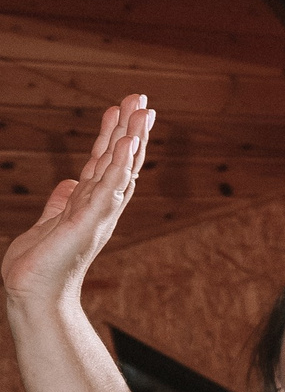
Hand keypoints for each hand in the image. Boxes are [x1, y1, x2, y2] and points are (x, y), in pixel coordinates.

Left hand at [4, 97, 151, 307]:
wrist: (34, 293)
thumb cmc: (41, 265)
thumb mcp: (48, 223)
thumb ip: (60, 202)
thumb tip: (68, 184)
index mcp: (90, 204)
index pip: (107, 163)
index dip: (116, 136)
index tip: (123, 110)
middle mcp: (101, 206)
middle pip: (121, 160)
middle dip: (132, 128)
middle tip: (142, 98)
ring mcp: (99, 213)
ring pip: (121, 169)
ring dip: (133, 139)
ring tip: (143, 111)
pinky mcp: (90, 222)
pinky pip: (110, 188)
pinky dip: (122, 165)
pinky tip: (129, 144)